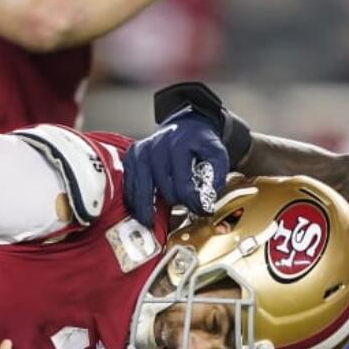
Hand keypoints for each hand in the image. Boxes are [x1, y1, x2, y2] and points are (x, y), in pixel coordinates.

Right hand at [123, 110, 227, 226]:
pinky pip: (129, 186)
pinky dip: (134, 200)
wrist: (185, 125)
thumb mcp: (217, 152)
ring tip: (152, 223)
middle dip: (176, 203)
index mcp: (178, 146)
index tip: (203, 211)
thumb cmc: (199, 142)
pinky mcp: (131, 157)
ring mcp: (141, 152)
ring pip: (141, 192)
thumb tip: (210, 197)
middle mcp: (156, 148)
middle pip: (165, 191)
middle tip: (184, 207)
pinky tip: (142, 210)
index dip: (194, 203)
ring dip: (148, 209)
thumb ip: (218, 174)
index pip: (183, 186)